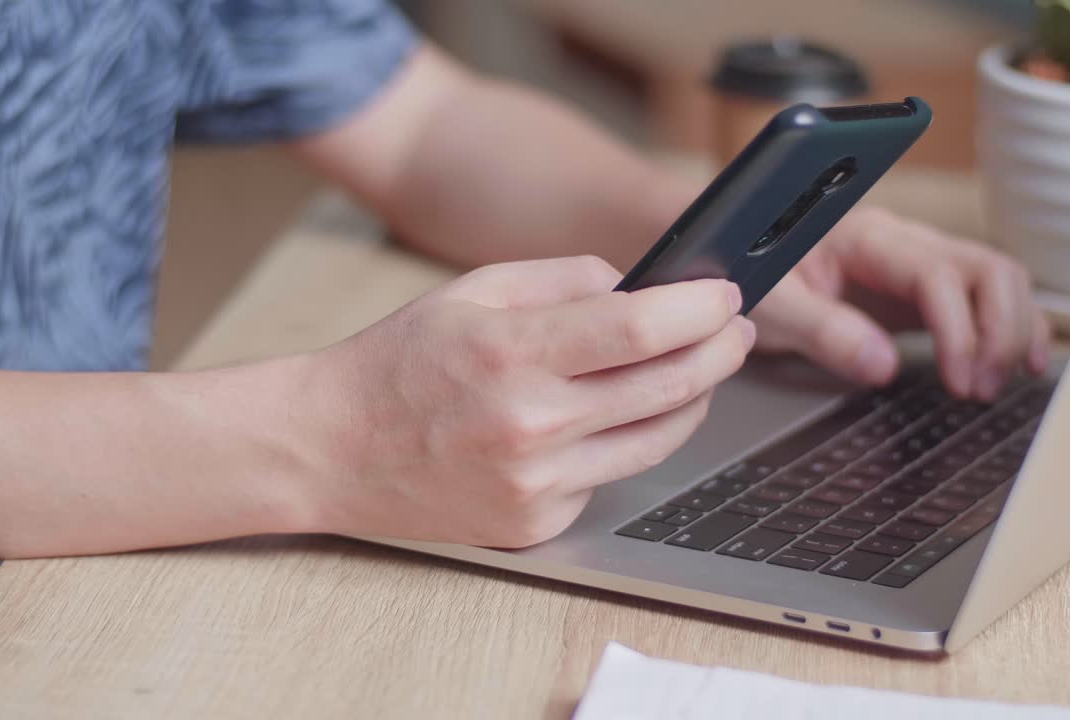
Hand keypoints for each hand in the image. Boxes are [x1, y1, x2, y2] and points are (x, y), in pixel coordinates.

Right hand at [297, 256, 754, 546]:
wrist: (333, 448)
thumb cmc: (400, 361)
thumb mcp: (472, 290)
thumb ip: (562, 278)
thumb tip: (639, 286)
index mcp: (510, 351)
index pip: (639, 330)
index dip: (698, 310)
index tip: (727, 296)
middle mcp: (529, 423)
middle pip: (666, 387)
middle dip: (719, 353)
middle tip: (736, 331)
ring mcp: (534, 484)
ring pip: (655, 440)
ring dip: (692, 399)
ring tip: (697, 370)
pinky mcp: (535, 525)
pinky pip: (608, 476)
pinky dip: (622, 441)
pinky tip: (604, 419)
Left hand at [752, 205, 1051, 400]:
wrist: (727, 253)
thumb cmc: (742, 268)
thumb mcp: (771, 304)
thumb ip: (822, 331)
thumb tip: (881, 365)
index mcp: (865, 238)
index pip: (938, 274)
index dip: (959, 328)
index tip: (959, 377)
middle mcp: (901, 242)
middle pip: (986, 269)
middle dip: (997, 330)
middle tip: (979, 387)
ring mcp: (913, 262)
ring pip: (995, 277)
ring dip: (1011, 328)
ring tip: (997, 382)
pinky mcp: (915, 288)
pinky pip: (981, 295)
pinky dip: (1008, 324)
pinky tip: (1017, 360)